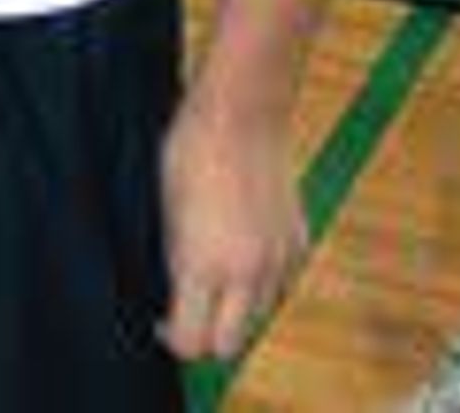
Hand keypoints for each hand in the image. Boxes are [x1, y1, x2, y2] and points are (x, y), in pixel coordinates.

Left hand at [159, 102, 305, 360]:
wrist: (241, 114)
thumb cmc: (189, 153)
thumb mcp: (164, 211)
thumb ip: (173, 262)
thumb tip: (174, 295)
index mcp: (204, 266)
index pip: (193, 342)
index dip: (172, 339)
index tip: (159, 320)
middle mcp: (248, 273)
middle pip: (228, 346)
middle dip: (206, 335)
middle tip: (185, 308)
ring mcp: (279, 260)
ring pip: (257, 315)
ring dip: (235, 307)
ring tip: (213, 271)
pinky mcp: (299, 243)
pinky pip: (279, 282)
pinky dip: (260, 279)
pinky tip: (240, 247)